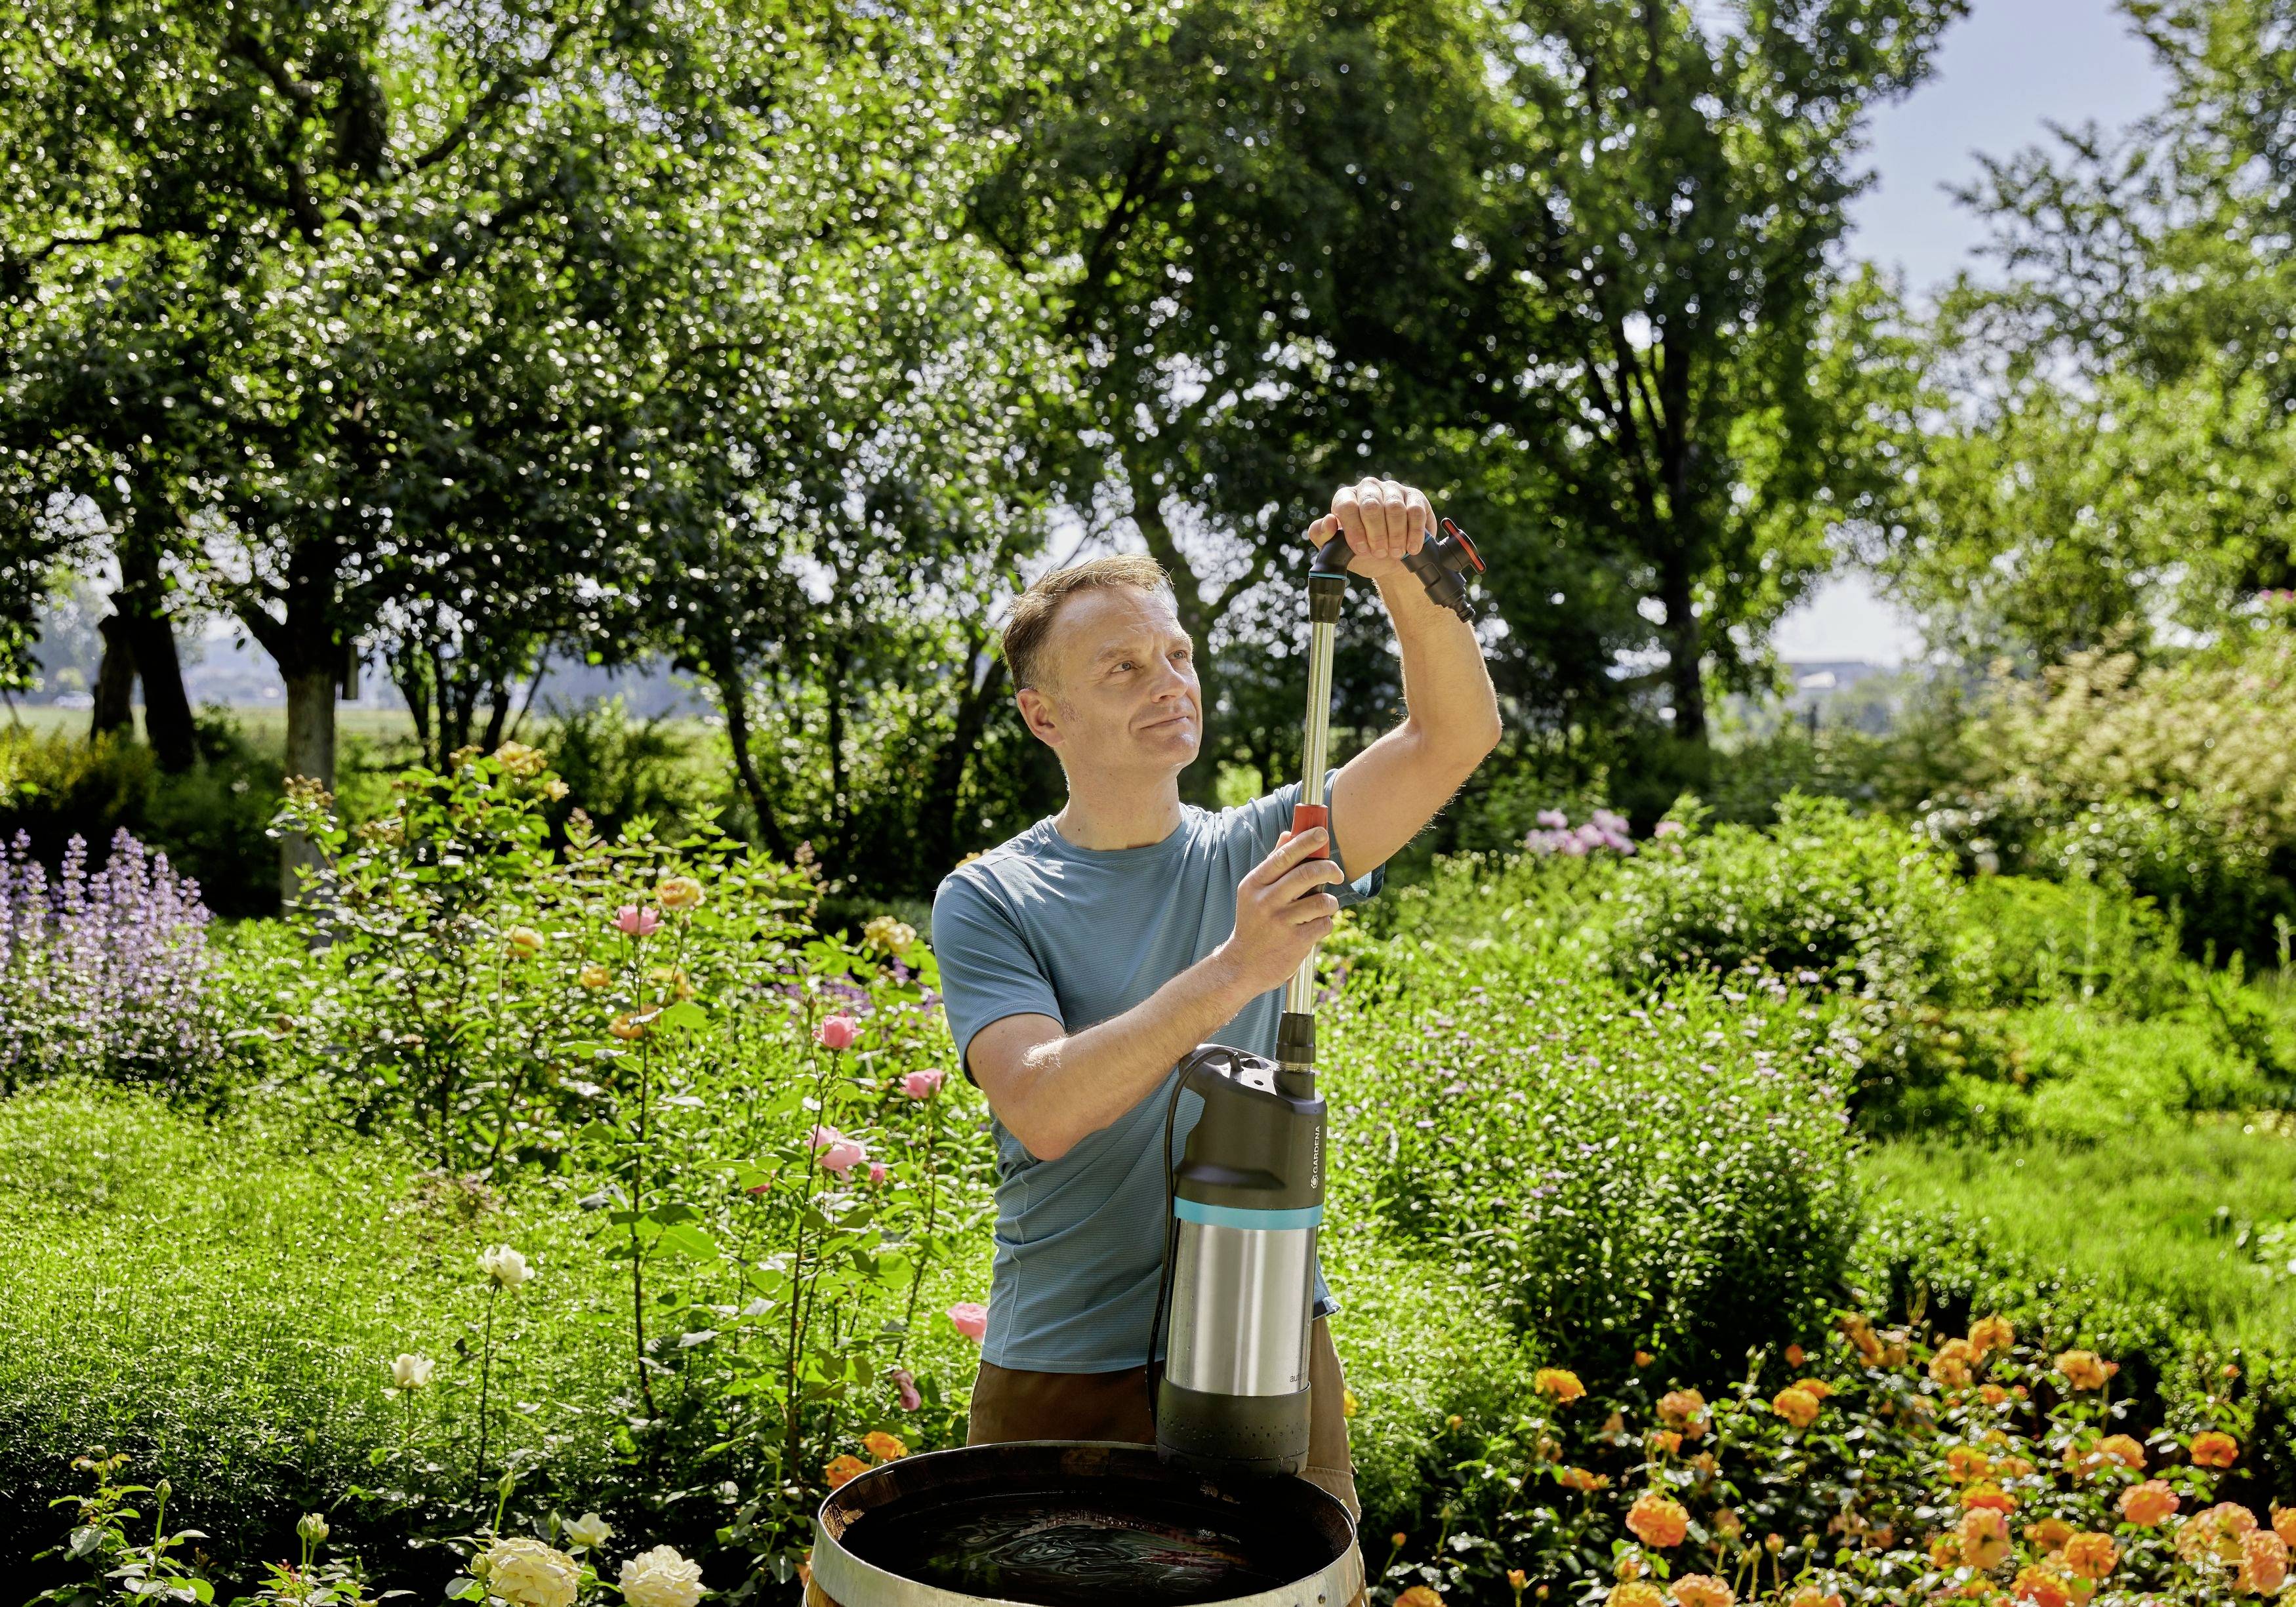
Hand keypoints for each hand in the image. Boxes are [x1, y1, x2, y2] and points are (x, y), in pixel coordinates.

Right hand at [1216, 828, 1344, 995]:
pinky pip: (1324, 923)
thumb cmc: (1254, 924)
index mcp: (1254, 884)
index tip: (1323, 832)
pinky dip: (1325, 923)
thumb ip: (1273, 864)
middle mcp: (1265, 901)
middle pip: (1308, 874)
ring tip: (1323, 908)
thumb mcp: (1254, 893)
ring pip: (1322, 900)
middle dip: (1330, 869)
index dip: (1306, 842)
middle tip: (1337, 874)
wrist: (1241, 967)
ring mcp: (1280, 923)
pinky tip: (1314, 928)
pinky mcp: (1295, 942)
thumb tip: (1290, 834)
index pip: (1284, 856)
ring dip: (1330, 902)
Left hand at [1305, 476, 1433, 583]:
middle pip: (1371, 506)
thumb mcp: (1338, 549)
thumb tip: (1328, 520)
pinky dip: (1414, 533)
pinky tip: (1411, 547)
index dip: (1354, 530)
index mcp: (1346, 497)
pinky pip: (1415, 511)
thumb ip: (1322, 536)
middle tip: (1380, 553)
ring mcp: (1392, 489)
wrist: (1392, 561)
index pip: (1347, 506)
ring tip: (1395, 553)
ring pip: (1394, 508)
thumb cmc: (1363, 552)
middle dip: (1376, 534)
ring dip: (1395, 535)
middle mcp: (1368, 488)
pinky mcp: (1415, 497)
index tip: (1362, 550)